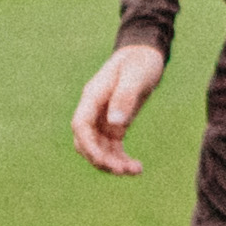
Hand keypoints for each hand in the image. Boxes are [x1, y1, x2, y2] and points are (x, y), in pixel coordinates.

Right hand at [69, 41, 167, 175]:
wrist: (145, 55)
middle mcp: (94, 109)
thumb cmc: (140, 62)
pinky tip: (136, 167)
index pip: (80, 125)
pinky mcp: (116, 123)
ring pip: (99, 147)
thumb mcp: (135, 76)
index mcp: (93, 96)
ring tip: (135, 171)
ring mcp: (103, 117)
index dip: (88, 145)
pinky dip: (121, 158)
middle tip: (123, 171)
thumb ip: (124, 97)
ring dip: (112, 163)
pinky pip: (112, 146)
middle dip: (100, 159)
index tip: (102, 161)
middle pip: (86, 141)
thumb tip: (115, 123)